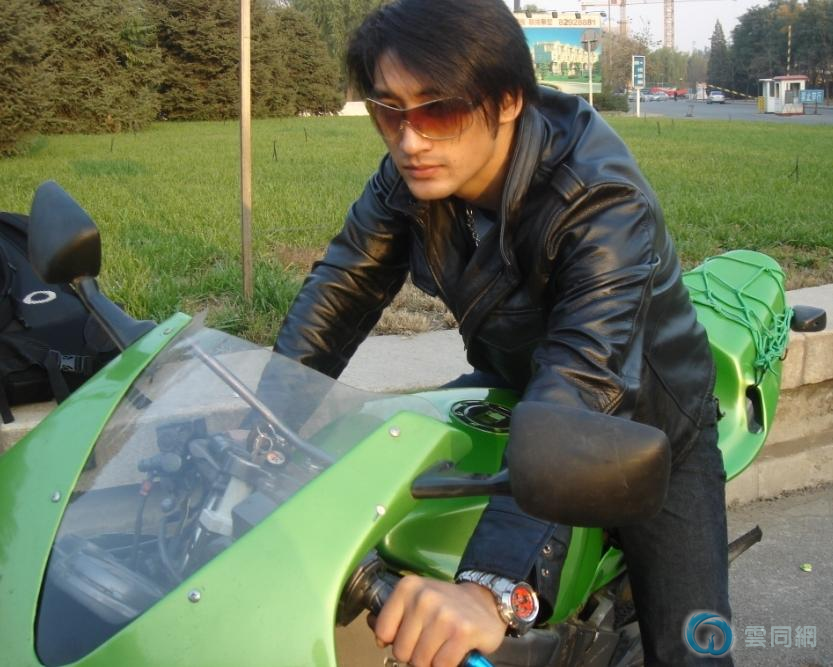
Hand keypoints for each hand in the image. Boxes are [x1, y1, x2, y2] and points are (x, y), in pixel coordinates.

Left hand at [370, 575, 507, 666]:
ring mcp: (444, 615)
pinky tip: (453, 651)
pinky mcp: (462, 632)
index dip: (395, 641)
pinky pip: (442, 665)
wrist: (486, 599)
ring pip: (421, 661)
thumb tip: (377, 636)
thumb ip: (393, 616)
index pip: (383, 632)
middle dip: (414, 654)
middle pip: (402, 651)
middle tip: (430, 642)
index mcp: (407, 588)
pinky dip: (446, 665)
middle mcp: (424, 598)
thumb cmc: (445, 605)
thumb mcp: (416, 600)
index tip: (409, 636)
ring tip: (442, 646)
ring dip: (431, 661)